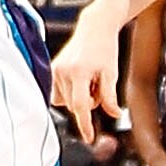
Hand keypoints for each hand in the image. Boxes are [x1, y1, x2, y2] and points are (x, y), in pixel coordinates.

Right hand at [52, 10, 121, 143]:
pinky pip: (59, 93)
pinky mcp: (52, 69)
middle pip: (75, 106)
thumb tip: (114, 114)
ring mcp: (55, 70)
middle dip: (88, 103)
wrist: (94, 27)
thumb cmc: (105, 47)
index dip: (85, 125)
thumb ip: (110, 97)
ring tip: (88, 81)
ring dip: (79, 98)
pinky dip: (69, 92)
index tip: (89, 137)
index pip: (80, 106)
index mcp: (78, 73)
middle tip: (98, 86)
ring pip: (66, 101)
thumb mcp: (111, 73)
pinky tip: (78, 81)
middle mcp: (63, 72)